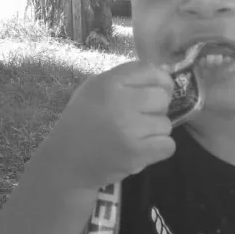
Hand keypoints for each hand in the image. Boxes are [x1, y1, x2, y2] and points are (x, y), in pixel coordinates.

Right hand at [50, 61, 175, 188]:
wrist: (66, 163)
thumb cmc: (81, 124)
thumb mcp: (92, 91)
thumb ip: (122, 81)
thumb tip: (161, 78)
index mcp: (108, 83)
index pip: (149, 71)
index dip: (161, 81)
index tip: (159, 91)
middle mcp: (119, 101)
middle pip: (162, 97)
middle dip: (157, 109)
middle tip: (142, 119)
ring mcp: (129, 128)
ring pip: (166, 124)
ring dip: (156, 132)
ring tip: (137, 137)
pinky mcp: (137, 152)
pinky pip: (168, 145)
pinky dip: (160, 149)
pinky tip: (144, 149)